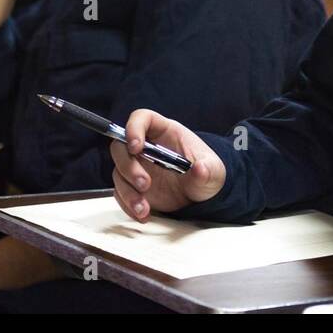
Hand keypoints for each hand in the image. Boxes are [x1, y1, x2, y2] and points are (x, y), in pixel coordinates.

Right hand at [111, 109, 226, 221]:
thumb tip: (200, 169)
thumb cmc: (207, 172)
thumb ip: (207, 169)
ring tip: (144, 207)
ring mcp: (138, 166)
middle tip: (145, 184)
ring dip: (128, 191)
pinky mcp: (133, 186)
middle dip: (129, 166)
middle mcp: (146, 147)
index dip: (134, 128)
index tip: (136, 146)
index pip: (142, 118)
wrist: (202, 194)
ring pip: (118, 172)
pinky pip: (120, 193)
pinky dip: (128, 205)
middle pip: (121, 146)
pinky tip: (143, 214)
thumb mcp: (214, 171)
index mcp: (165, 131)